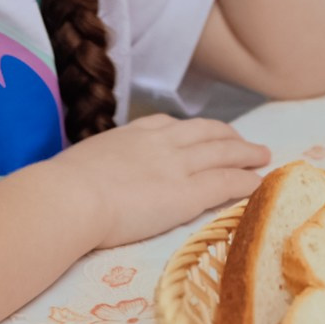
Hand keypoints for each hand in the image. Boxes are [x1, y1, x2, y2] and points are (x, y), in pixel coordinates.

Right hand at [44, 114, 269, 249]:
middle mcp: (160, 143)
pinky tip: (258, 183)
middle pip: (205, 133)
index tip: (204, 133)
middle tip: (246, 142)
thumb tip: (82, 181)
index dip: (193, 130)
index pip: (170, 126)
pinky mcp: (188, 193)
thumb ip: (94, 168)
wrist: (68, 197)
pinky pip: (226, 183)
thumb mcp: (79, 164)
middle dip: (229, 136)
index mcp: (132, 134)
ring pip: (223, 153)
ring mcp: (176, 165)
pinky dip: (246, 180)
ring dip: (246, 153)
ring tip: (262, 156)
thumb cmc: (61, 188)